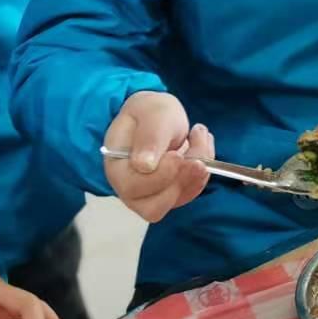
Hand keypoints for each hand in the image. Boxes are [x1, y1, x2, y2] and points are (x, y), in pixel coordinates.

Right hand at [103, 91, 212, 222]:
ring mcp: (149, 195)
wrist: (159, 116)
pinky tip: (200, 148)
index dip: (159, 177)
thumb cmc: (150, 112)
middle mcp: (129, 187)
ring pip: (175, 201)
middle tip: (196, 144)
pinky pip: (189, 194)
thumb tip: (144, 166)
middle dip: (182, 178)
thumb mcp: (153, 113)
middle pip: (154, 206)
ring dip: (196, 174)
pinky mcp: (169, 195)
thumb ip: (149, 136)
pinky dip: (201, 174)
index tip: (177, 155)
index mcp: (116, 166)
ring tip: (199, 139)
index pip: (132, 187)